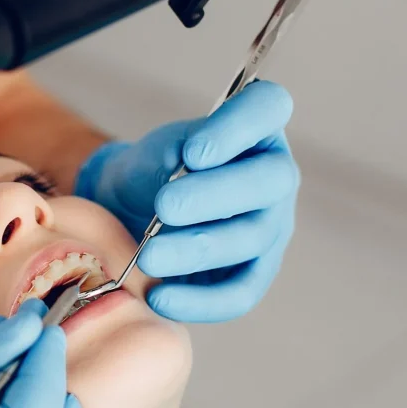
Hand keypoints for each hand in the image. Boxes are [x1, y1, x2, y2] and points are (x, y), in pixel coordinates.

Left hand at [75, 80, 298, 322]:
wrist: (132, 210)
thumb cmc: (153, 171)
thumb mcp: (156, 151)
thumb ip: (174, 157)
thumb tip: (184, 183)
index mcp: (255, 129)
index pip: (269, 107)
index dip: (239, 126)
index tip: (194, 151)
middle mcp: (274, 175)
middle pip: (268, 182)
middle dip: (215, 196)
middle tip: (165, 206)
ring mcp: (271, 226)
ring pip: (249, 240)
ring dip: (196, 250)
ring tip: (149, 256)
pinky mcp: (254, 272)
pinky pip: (238, 294)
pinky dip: (200, 301)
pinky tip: (159, 297)